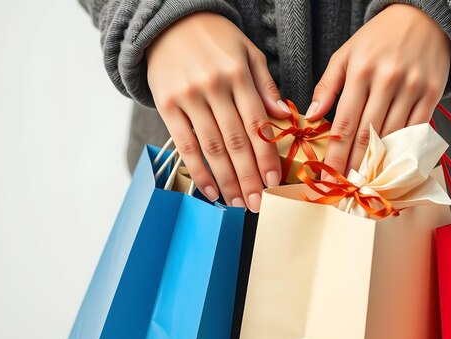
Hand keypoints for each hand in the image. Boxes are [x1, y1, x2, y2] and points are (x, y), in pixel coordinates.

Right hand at [147, 12, 290, 211]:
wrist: (168, 23)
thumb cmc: (215, 40)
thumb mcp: (248, 53)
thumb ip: (265, 85)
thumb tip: (284, 117)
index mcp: (238, 75)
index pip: (257, 125)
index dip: (267, 157)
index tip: (275, 182)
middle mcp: (214, 87)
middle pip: (236, 142)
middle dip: (249, 178)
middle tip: (259, 204)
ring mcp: (188, 97)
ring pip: (212, 148)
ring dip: (227, 181)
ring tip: (238, 203)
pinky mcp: (167, 105)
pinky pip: (185, 145)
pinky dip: (198, 171)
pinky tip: (211, 190)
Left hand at [307, 4, 450, 177]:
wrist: (424, 17)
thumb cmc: (378, 38)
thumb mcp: (346, 54)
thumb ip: (328, 85)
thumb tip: (312, 116)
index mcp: (360, 71)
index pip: (344, 123)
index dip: (336, 153)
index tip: (329, 175)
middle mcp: (387, 80)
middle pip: (367, 134)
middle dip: (354, 164)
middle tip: (346, 187)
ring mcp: (413, 87)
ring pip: (392, 135)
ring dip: (378, 162)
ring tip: (366, 182)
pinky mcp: (433, 92)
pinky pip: (417, 128)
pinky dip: (405, 148)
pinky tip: (393, 164)